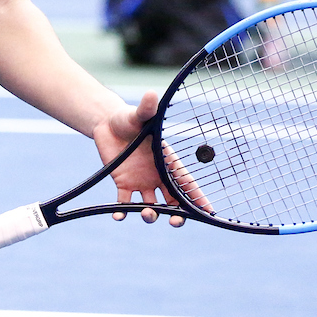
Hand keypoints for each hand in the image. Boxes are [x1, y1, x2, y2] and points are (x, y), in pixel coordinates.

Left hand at [91, 92, 209, 226]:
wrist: (108, 123)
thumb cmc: (130, 118)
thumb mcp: (139, 114)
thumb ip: (146, 108)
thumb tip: (152, 94)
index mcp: (167, 161)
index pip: (186, 182)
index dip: (197, 197)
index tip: (208, 212)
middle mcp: (157, 175)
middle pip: (173, 201)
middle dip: (177, 214)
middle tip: (175, 222)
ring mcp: (141, 181)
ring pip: (151, 206)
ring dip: (151, 215)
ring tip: (147, 213)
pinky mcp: (123, 183)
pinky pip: (124, 204)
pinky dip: (122, 212)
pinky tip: (119, 216)